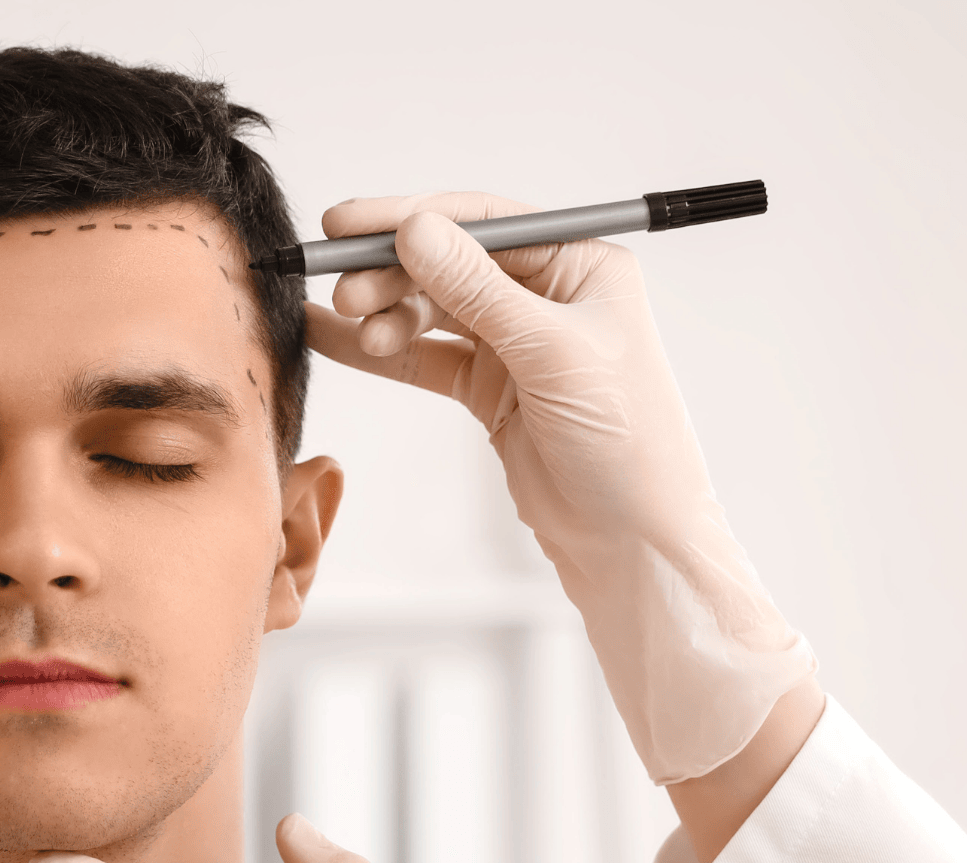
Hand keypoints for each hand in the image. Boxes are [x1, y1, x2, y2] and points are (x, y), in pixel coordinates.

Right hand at [305, 193, 813, 783]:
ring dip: (385, 311)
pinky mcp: (490, 390)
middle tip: (344, 287)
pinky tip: (334, 340)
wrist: (631, 540)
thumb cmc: (626, 444)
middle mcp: (547, 296)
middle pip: (450, 263)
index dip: (413, 218)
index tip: (348, 224)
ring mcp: (515, 344)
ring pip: (431, 309)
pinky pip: (424, 357)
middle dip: (391, 270)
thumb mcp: (551, 353)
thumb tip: (416, 228)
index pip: (485, 223)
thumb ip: (478, 290)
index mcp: (581, 266)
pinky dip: (380, 350)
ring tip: (350, 324)